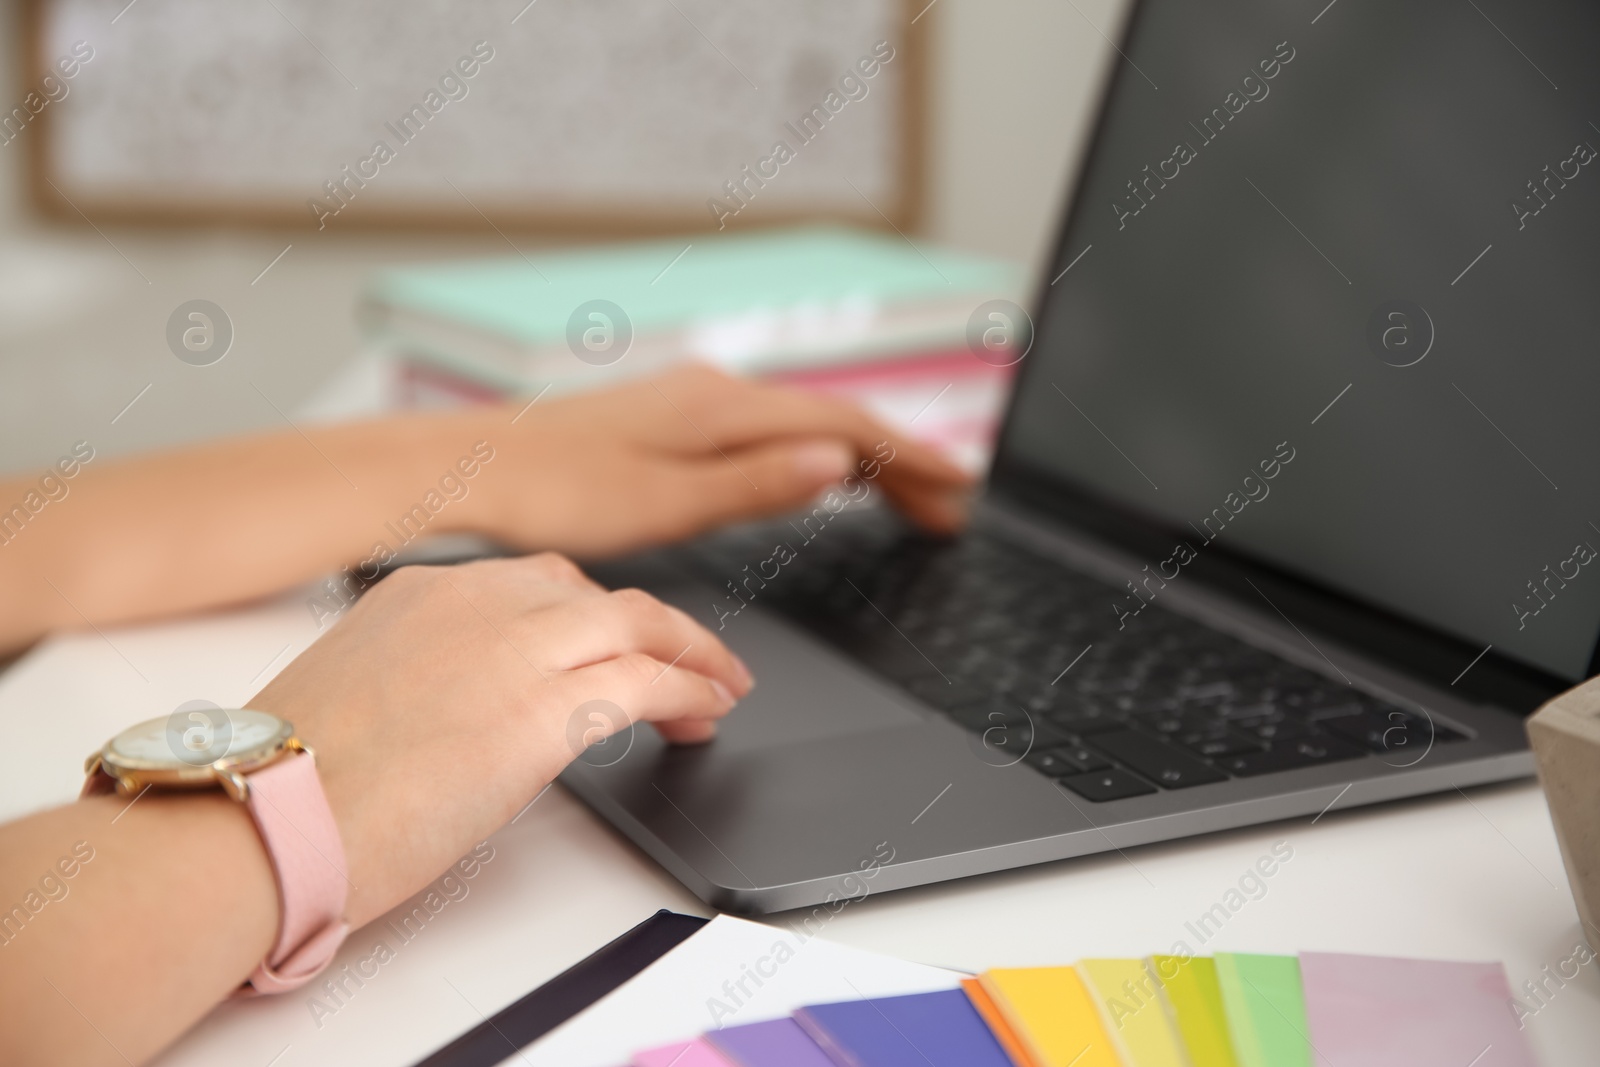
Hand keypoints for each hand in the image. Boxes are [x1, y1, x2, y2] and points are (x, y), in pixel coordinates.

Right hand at [248, 551, 748, 927]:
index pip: (537, 584)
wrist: (262, 813)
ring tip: (720, 686)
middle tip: (689, 657)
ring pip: (639, 625)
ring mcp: (516, 649)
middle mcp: (477, 602)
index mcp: (424, 592)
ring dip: (692, 654)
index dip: (590, 613)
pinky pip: (649, 683)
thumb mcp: (358, 690)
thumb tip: (467, 710)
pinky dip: (692, 690)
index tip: (614, 636)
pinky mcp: (545, 711)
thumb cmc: (287, 779)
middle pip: (598, 596)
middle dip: (654, 627)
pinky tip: (708, 711)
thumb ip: (425, 677)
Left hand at [451, 363, 973, 556]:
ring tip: (910, 498)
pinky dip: (816, 454)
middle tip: (952, 509)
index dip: (911, 461)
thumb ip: (758, 485)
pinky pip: (771, 428)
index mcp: (724, 410)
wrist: (474, 469)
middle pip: (835, 423)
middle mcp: (716, 392)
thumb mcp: (666, 504)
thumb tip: (841, 468)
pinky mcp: (672, 417)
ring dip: (863, 460)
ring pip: (805, 424)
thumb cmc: (558, 494)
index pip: (846, 430)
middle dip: (901, 464)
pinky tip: (822, 476)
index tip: (962, 492)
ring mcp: (694, 400)